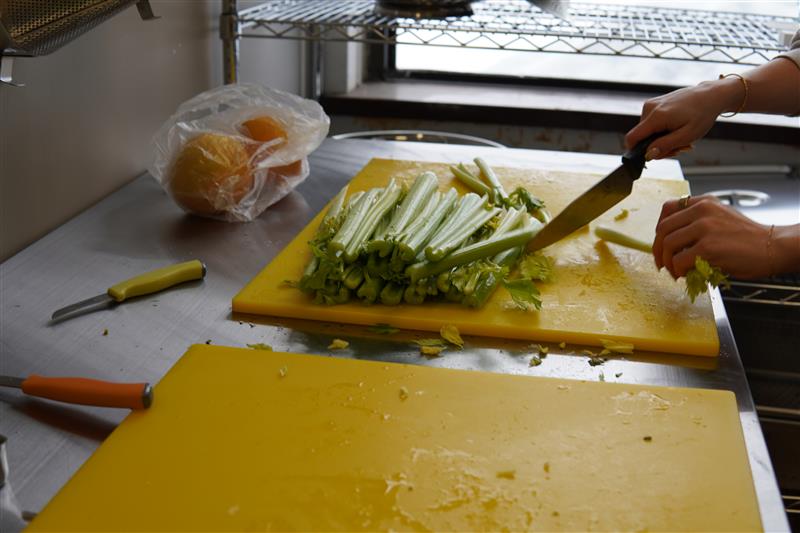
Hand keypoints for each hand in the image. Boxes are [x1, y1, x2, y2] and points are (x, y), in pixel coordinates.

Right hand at [625, 79, 741, 158]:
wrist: (710, 95)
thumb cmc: (702, 114)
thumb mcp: (687, 135)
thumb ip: (665, 146)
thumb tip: (647, 155)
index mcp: (656, 116)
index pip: (632, 138)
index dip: (637, 152)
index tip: (653, 156)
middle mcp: (649, 108)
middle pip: (641, 137)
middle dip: (657, 146)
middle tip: (678, 148)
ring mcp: (651, 104)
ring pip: (647, 132)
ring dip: (661, 139)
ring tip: (680, 137)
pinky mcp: (654, 104)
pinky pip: (651, 124)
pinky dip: (662, 130)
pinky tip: (676, 129)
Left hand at [652, 195, 771, 279]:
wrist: (773, 247)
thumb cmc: (748, 238)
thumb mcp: (721, 218)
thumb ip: (698, 222)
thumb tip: (672, 241)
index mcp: (704, 202)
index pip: (667, 209)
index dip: (659, 228)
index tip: (661, 242)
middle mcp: (702, 211)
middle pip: (663, 229)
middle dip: (658, 250)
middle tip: (662, 263)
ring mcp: (704, 228)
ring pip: (668, 245)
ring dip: (667, 262)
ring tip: (675, 272)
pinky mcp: (708, 247)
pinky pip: (679, 260)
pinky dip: (678, 270)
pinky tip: (686, 274)